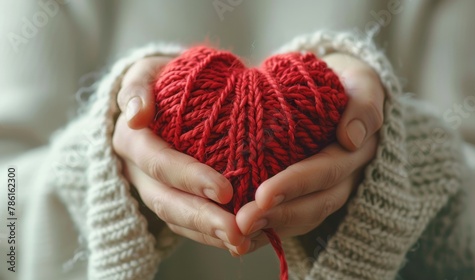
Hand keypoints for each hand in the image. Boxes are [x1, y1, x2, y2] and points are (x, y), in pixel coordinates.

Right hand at [112, 56, 251, 254]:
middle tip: (237, 231)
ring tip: (242, 243)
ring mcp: (152, 189)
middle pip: (165, 201)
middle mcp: (137, 171)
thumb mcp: (146, 72)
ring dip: (208, 234)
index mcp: (132, 140)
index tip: (224, 190)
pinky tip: (239, 240)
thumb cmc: (162, 81)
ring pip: (175, 220)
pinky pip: (185, 225)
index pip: (158, 162)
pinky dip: (210, 235)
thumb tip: (136, 115)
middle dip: (201, 218)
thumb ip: (137, 86)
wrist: (164, 97)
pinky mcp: (168, 200)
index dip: (188, 177)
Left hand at [233, 53, 383, 253]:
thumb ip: (363, 105)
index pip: (325, 172)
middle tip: (242, 222)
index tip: (263, 195)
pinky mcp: (309, 197)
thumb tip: (352, 137)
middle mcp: (344, 179)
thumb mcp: (361, 83)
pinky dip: (267, 232)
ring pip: (302, 218)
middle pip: (314, 204)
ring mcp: (327, 191)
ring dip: (270, 228)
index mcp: (354, 152)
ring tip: (237, 233)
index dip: (295, 185)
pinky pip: (291, 221)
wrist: (339, 92)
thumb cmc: (344, 84)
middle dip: (278, 216)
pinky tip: (240, 239)